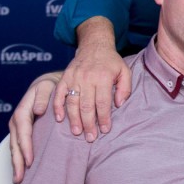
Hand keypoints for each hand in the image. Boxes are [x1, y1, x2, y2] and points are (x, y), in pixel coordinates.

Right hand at [9, 72, 61, 183]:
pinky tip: (21, 171)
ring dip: (16, 163)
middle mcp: (18, 119)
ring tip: (18, 180)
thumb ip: (43, 96)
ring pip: (14, 147)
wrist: (51, 84)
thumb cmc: (52, 86)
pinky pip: (18, 146)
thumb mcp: (48, 86)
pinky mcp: (22, 131)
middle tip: (20, 177)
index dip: (26, 145)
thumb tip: (37, 110)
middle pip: (15, 142)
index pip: (23, 130)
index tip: (30, 160)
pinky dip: (19, 158)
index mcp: (24, 109)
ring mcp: (18, 126)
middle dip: (17, 160)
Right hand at [50, 17, 132, 142]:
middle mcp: (87, 78)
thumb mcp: (124, 71)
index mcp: (103, 77)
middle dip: (88, 123)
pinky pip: (59, 94)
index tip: (105, 130)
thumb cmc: (111, 62)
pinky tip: (59, 119)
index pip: (103, 102)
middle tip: (90, 137)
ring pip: (72, 102)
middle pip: (87, 105)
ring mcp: (74, 78)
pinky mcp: (65, 78)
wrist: (95, 45)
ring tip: (77, 132)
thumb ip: (125, 88)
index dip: (104, 118)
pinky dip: (57, 107)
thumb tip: (119, 105)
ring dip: (74, 119)